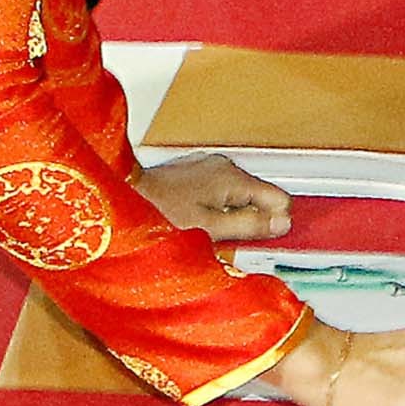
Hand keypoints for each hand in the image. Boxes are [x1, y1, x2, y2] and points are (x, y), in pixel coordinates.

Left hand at [138, 151, 295, 240]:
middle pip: (262, 197)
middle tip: (228, 239)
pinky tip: (200, 219)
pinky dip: (218, 207)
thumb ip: (250, 226)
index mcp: (233, 178)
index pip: (280, 199)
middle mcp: (225, 166)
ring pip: (242, 195)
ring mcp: (210, 167)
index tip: (258, 239)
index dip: (274, 224)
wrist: (122, 198)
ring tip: (210, 230)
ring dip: (234, 215)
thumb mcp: (209, 230)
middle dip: (253, 220)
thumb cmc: (158, 213)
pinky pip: (222, 191)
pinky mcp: (197, 172)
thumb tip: (282, 224)